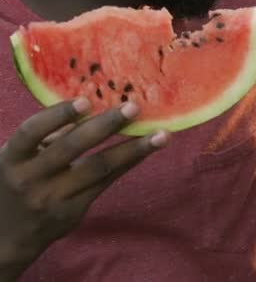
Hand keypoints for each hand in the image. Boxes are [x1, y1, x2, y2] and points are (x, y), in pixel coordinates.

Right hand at [0, 98, 168, 279]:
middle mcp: (32, 178)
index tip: (86, 100)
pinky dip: (127, 163)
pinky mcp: (74, 211)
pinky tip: (147, 150)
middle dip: (105, 126)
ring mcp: (54, 197)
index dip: (57, 115)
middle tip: (133, 107)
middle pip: (72, 148)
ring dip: (132, 149)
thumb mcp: (19, 158)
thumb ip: (48, 135)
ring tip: (160, 135)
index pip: (32, 133)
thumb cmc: (15, 182)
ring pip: (98, 169)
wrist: (5, 236)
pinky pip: (106, 182)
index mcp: (12, 159)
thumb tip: (87, 106)